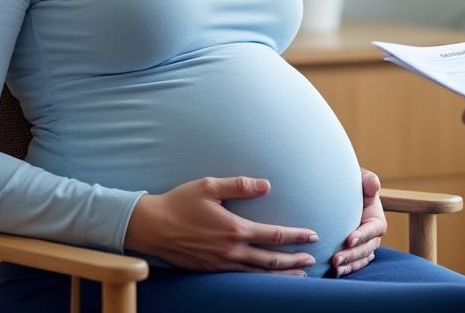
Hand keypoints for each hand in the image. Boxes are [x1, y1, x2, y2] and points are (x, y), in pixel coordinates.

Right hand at [123, 176, 317, 273]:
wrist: (151, 226)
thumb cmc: (180, 202)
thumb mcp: (209, 186)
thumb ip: (240, 185)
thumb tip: (267, 185)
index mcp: (234, 228)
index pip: (274, 235)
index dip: (296, 236)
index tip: (313, 235)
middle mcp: (231, 250)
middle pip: (271, 260)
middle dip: (295, 260)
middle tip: (313, 259)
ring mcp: (221, 263)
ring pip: (258, 273)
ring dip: (281, 274)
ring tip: (299, 275)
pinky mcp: (211, 270)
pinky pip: (241, 278)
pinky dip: (259, 279)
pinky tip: (266, 277)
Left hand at [332, 168, 385, 275]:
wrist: (340, 196)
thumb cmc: (352, 185)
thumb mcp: (361, 179)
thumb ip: (368, 180)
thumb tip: (373, 184)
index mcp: (376, 220)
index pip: (373, 229)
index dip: (362, 235)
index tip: (349, 239)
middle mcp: (373, 237)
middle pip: (366, 249)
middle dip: (351, 255)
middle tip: (335, 259)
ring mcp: (364, 247)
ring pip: (360, 260)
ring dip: (348, 265)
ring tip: (333, 267)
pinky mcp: (354, 255)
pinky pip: (353, 265)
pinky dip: (345, 269)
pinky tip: (333, 272)